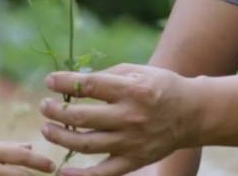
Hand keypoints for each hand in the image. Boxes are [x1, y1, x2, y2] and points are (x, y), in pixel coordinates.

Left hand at [40, 64, 201, 175]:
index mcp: (131, 90)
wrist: (193, 114)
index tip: (49, 81)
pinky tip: (62, 172)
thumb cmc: (161, 87)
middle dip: (55, 111)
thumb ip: (108, 75)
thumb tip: (74, 83)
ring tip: (47, 129)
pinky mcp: (133, 161)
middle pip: (81, 118)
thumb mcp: (138, 71)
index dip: (64, 83)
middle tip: (45, 106)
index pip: (89, 86)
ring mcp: (131, 142)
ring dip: (60, 137)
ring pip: (85, 144)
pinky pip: (101, 174)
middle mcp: (130, 117)